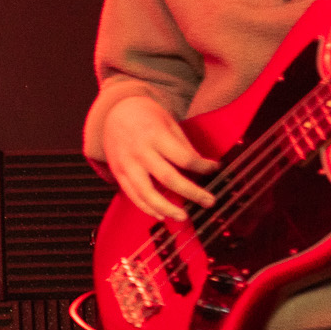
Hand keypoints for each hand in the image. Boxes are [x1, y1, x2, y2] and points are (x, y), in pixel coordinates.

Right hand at [101, 95, 217, 221]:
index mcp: (156, 136)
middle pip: (168, 178)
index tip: (214, 169)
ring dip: (166, 208)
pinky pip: (132, 195)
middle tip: (209, 202)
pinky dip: (147, 208)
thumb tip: (201, 168)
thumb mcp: (169, 123)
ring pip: (146, 193)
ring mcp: (127, 164)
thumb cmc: (147, 117)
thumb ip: (183, 146)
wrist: (116, 112)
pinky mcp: (118, 173)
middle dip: (191, 192)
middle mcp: (140, 152)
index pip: (184, 157)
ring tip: (183, 217)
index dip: (202, 166)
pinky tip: (161, 215)